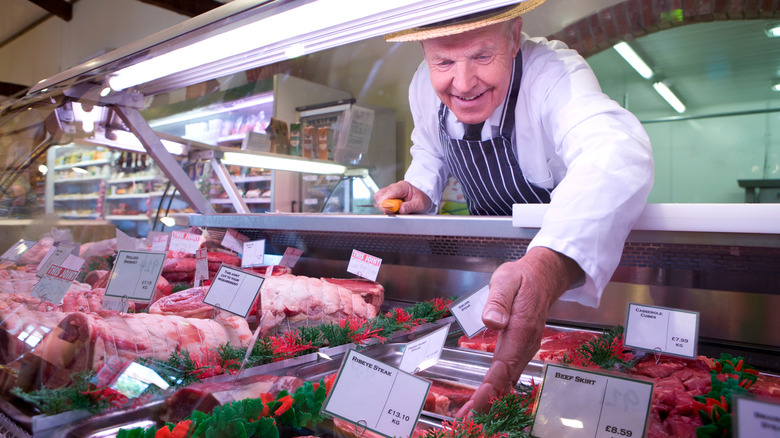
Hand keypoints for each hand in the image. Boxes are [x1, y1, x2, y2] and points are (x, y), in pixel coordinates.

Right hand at [374, 181, 432, 213]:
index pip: (389, 192)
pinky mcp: (388, 196)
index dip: (386, 202)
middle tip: (394, 211)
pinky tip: (394, 209)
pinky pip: (381, 201)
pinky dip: (386, 207)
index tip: (391, 210)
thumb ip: (410, 206)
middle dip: (384, 205)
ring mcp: (390, 191)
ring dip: (384, 206)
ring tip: (395, 210)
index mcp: (402, 186)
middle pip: (380, 195)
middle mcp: (394, 187)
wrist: (423, 196)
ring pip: (379, 198)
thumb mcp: (420, 204)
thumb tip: (401, 209)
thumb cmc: (421, 198)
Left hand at [455, 247, 582, 416]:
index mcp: (521, 329)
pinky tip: (485, 397)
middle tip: (465, 420)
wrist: (544, 276)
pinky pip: (510, 372)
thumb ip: (498, 300)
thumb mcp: (506, 280)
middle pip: (506, 380)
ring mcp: (526, 348)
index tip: (475, 406)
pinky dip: (497, 388)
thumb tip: (492, 321)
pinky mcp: (522, 348)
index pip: (503, 366)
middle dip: (487, 402)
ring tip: (470, 415)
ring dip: (491, 398)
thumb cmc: (522, 278)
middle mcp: (526, 344)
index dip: (489, 389)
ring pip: (509, 380)